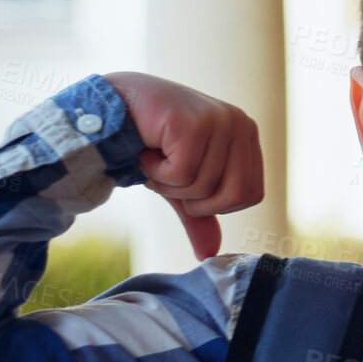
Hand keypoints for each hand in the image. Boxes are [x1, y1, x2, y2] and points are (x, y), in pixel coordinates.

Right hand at [103, 72, 264, 260]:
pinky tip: (147, 149)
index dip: (215, 203)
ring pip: (204, 186)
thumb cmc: (151, 145)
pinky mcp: (193, 122)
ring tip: (155, 158)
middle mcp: (241, 125)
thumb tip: (210, 255)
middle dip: (195, 198)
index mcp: (247, 136)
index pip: (251, 195)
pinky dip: (157, 172)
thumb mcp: (180, 186)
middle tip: (169, 175)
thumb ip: (200, 217)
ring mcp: (220, 121)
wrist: (111, 107)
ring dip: (169, 183)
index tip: (186, 182)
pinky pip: (182, 173)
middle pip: (234, 195)